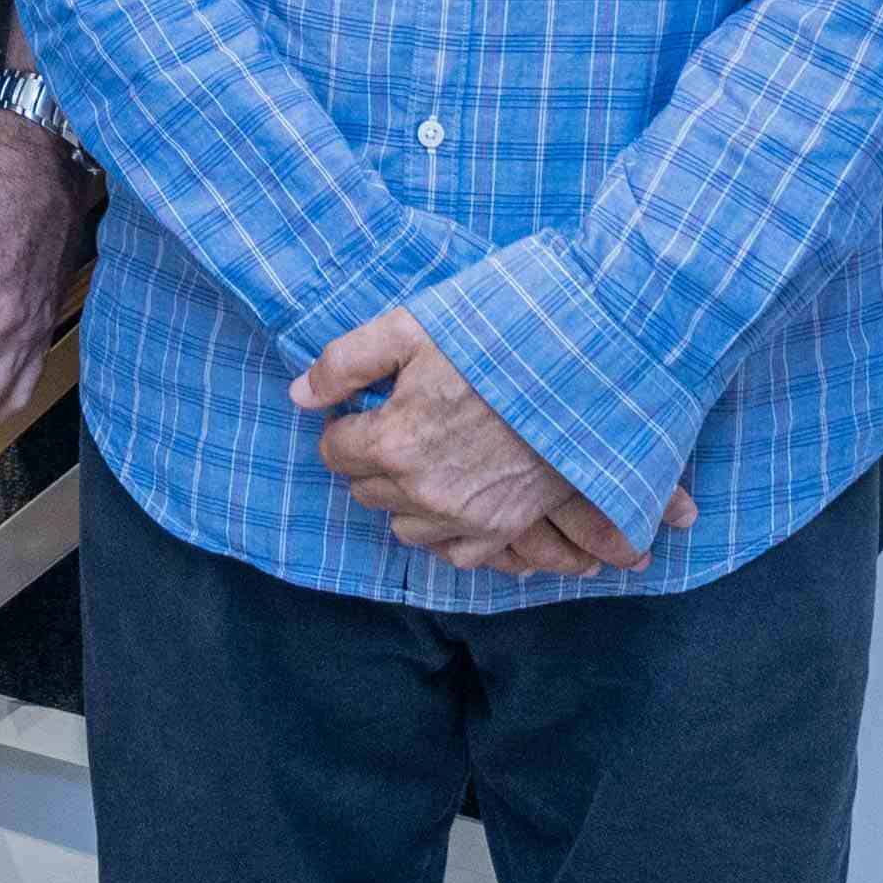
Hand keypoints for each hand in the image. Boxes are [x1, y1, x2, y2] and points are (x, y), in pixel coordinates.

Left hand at [290, 307, 691, 574]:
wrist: (582, 366)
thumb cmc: (495, 340)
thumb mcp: (411, 329)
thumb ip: (345, 362)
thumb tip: (299, 396)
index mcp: (392, 443)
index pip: (334, 449)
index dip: (347, 423)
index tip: (370, 406)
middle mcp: (422, 492)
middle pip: (365, 490)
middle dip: (372, 459)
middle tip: (403, 422)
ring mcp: (466, 518)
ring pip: (404, 526)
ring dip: (405, 497)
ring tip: (428, 456)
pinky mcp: (504, 529)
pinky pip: (455, 553)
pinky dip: (447, 530)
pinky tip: (454, 496)